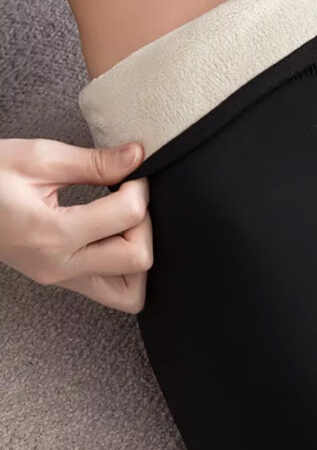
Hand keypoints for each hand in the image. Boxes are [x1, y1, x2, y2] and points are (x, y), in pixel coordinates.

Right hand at [0, 137, 151, 313]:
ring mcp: (59, 278)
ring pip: (131, 293)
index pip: (128, 217)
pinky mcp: (60, 280)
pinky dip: (124, 267)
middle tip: (126, 199)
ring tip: (121, 222)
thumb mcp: (39, 158)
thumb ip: (94, 162)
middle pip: (138, 261)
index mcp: (52, 232)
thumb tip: (137, 156)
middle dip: (145, 224)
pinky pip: (111, 290)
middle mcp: (59, 265)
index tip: (130, 173)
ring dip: (138, 255)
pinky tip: (112, 235)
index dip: (140, 189)